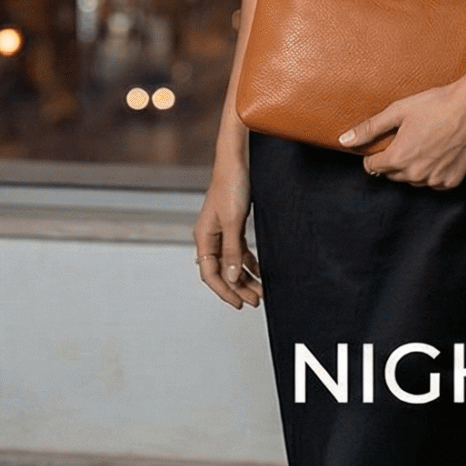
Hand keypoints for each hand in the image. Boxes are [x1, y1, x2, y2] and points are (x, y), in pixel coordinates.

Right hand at [193, 149, 261, 308]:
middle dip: (238, 288)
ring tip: (261, 291)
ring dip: (244, 278)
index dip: (224, 291)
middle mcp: (210, 237)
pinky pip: (238, 251)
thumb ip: (231, 250)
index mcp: (204, 237)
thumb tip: (229, 276)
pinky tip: (260, 271)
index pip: (210, 274)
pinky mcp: (233, 225)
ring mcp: (221, 232)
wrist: (237, 162)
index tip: (240, 303)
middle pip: (221, 271)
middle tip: (256, 301)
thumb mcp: (233, 222)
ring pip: (231, 263)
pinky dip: (248, 263)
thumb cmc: (231, 186)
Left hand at [340, 79, 465, 190]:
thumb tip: (344, 141)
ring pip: (413, 180)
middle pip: (392, 174)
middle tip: (404, 140)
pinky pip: (434, 183)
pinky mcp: (453, 181)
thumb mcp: (397, 112)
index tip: (382, 143)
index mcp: (398, 158)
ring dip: (412, 168)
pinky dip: (432, 172)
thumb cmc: (435, 105)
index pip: (372, 166)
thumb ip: (369, 129)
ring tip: (422, 144)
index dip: (374, 153)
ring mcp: (436, 180)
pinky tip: (437, 154)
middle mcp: (416, 174)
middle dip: (392, 160)